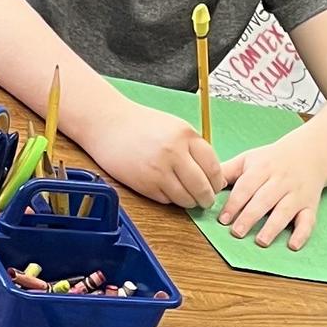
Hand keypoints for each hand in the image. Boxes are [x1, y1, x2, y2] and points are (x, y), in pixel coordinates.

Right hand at [88, 98, 224, 210]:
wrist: (108, 124)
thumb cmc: (141, 125)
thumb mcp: (174, 127)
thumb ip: (193, 147)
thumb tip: (212, 173)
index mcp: (185, 135)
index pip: (213, 167)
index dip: (217, 181)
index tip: (216, 185)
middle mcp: (174, 153)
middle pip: (202, 187)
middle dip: (207, 198)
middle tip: (206, 200)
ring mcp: (159, 170)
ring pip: (185, 198)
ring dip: (190, 202)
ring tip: (189, 198)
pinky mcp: (145, 184)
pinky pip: (166, 200)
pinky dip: (171, 199)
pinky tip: (168, 191)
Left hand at [216, 136, 326, 250]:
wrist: (309, 154)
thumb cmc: (271, 160)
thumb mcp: (248, 159)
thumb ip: (226, 171)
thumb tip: (203, 184)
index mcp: (263, 168)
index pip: (247, 186)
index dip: (234, 203)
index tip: (223, 219)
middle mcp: (281, 181)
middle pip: (265, 199)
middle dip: (250, 216)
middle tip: (237, 232)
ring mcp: (297, 194)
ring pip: (285, 211)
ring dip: (273, 227)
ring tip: (261, 241)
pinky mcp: (310, 206)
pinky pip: (309, 220)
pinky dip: (302, 234)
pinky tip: (293, 245)